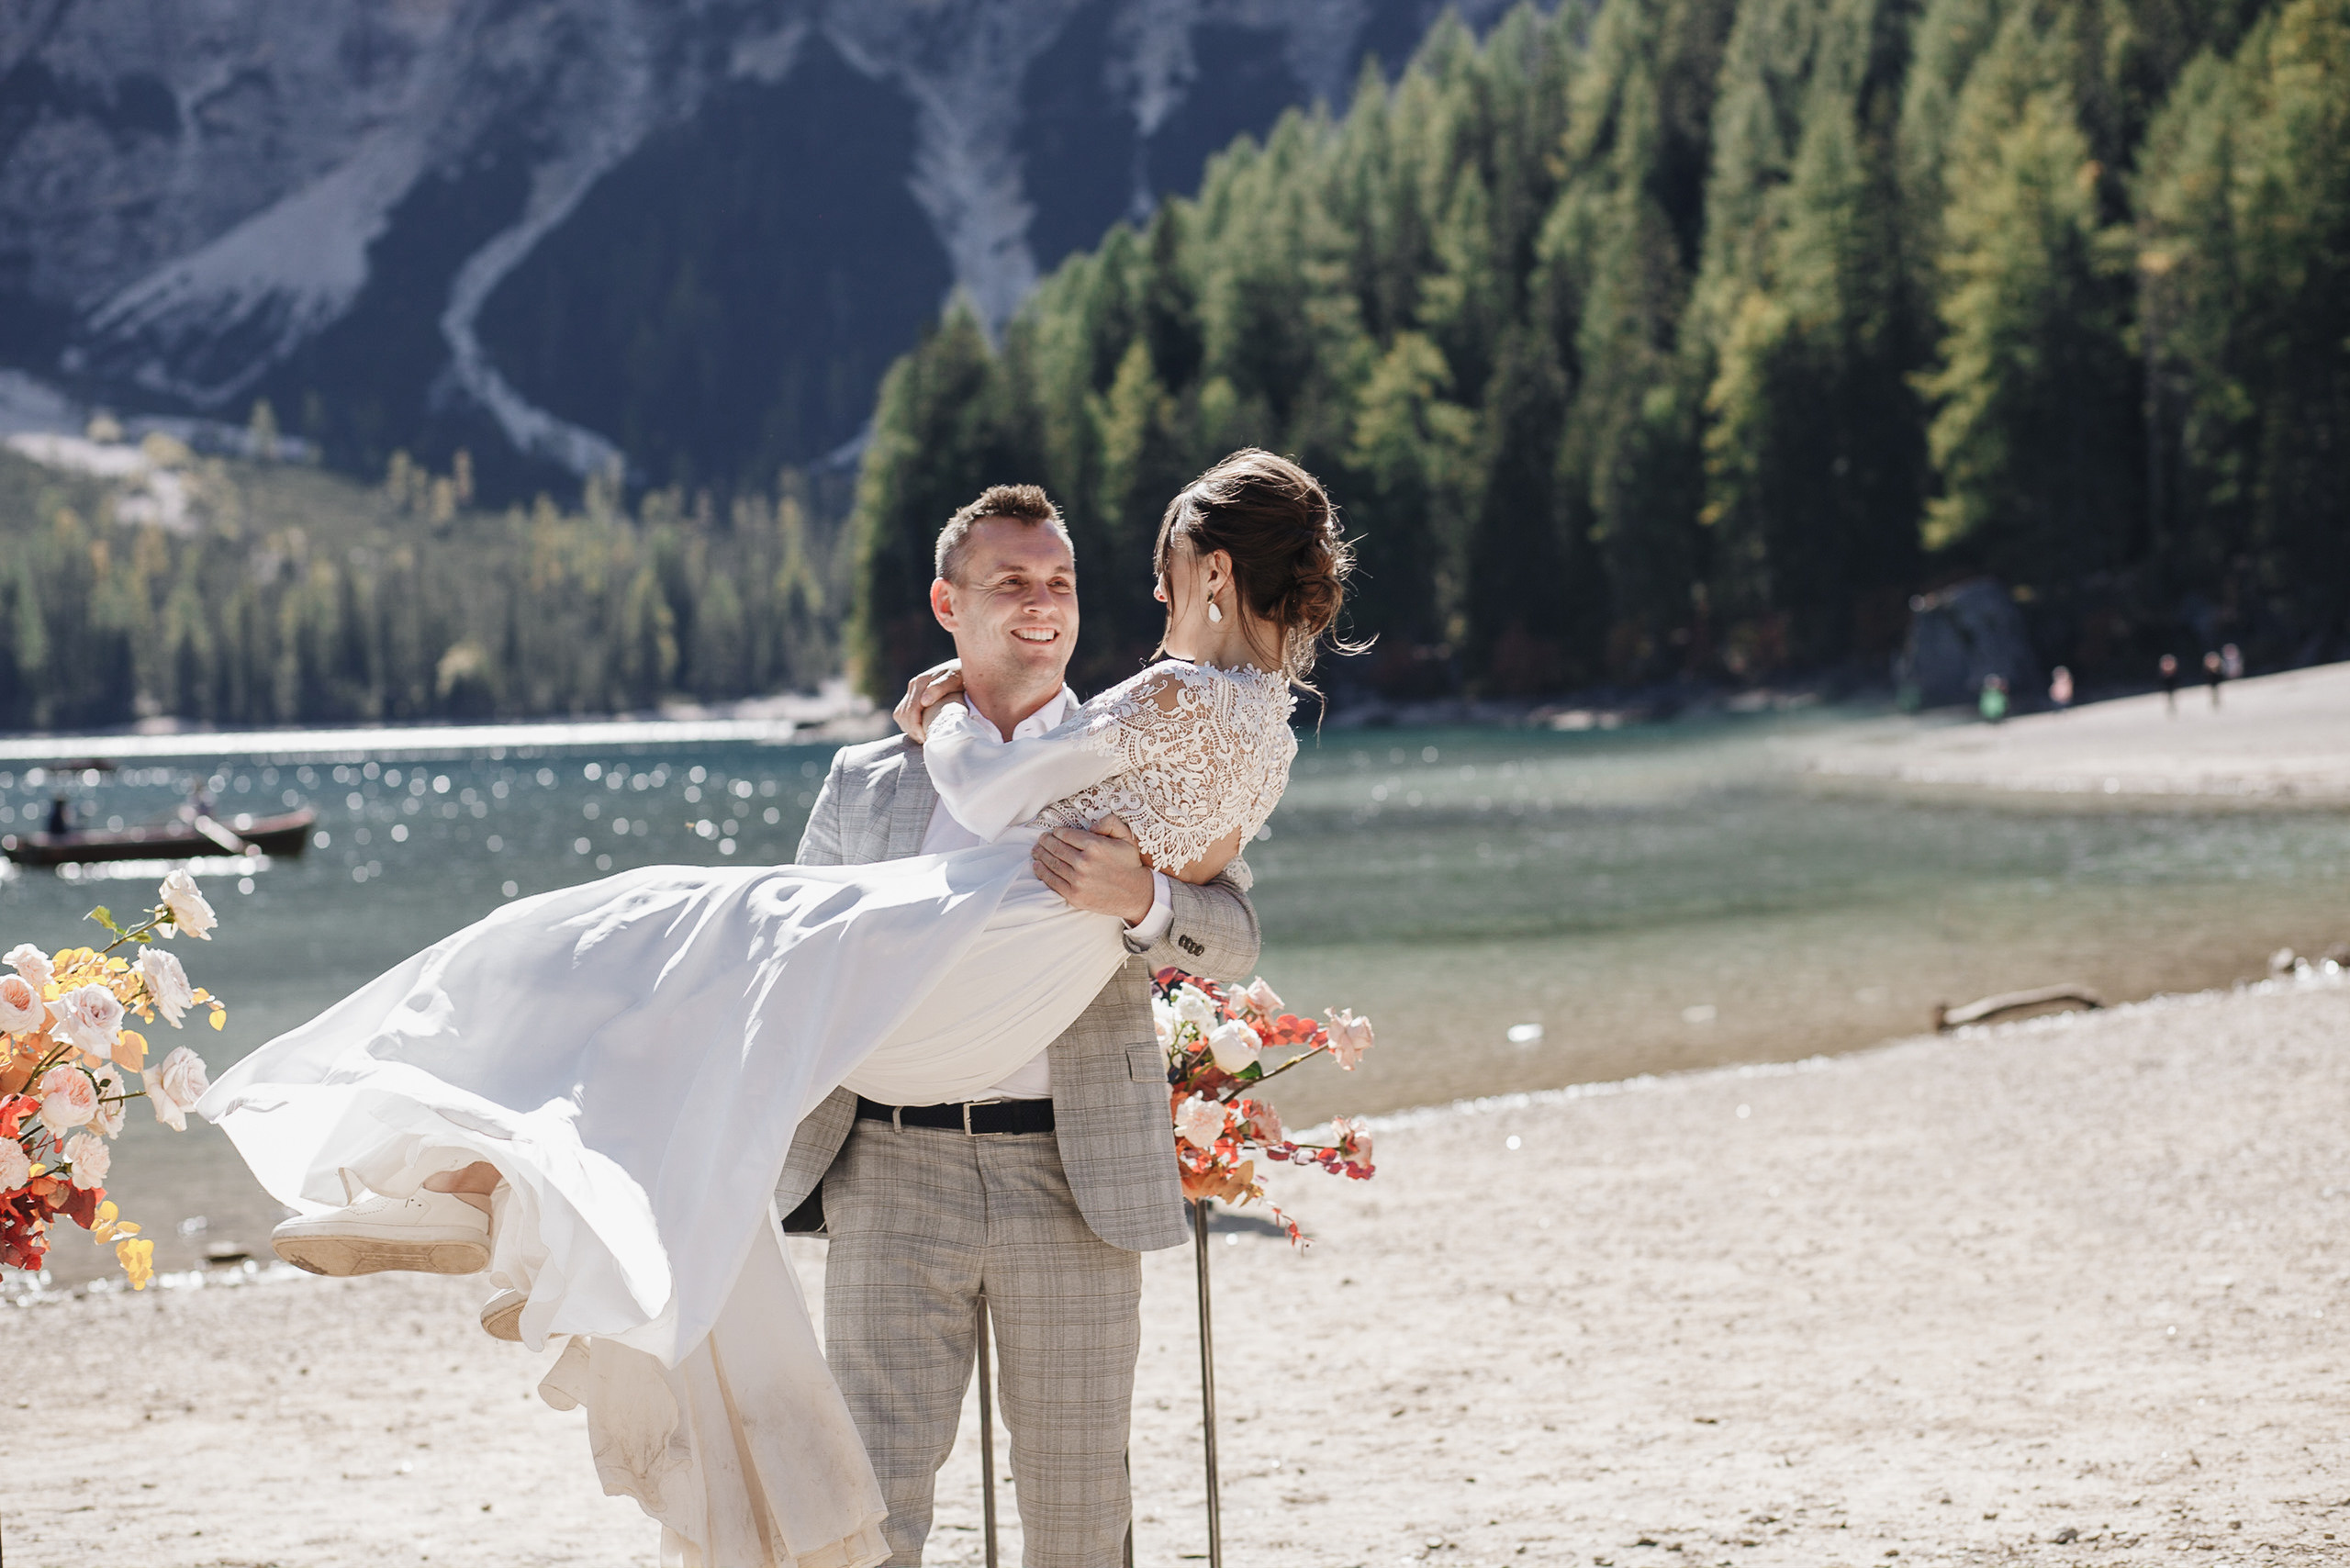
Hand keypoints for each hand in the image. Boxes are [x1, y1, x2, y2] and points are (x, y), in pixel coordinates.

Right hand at [893, 660, 963, 741]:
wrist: (968, 667)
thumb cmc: (964, 675)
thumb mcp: (956, 679)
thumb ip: (940, 687)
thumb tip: (924, 701)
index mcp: (921, 682)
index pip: (910, 711)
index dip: (916, 728)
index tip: (928, 738)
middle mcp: (914, 685)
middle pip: (903, 715)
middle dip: (912, 730)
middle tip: (927, 740)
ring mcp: (913, 689)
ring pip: (900, 715)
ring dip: (909, 728)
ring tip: (924, 736)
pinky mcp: (914, 694)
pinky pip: (903, 712)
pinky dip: (909, 723)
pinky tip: (921, 729)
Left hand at [1032, 815, 1155, 925]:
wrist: (1136, 894)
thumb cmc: (1130, 864)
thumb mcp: (1126, 837)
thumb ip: (1109, 822)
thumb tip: (1090, 825)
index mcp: (1095, 846)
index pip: (1066, 835)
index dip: (1057, 832)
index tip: (1054, 833)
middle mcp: (1084, 862)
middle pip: (1056, 848)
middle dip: (1045, 842)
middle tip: (1040, 840)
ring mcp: (1078, 880)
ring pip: (1051, 864)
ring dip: (1040, 855)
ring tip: (1036, 851)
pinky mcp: (1075, 895)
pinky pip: (1053, 881)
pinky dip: (1042, 872)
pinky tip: (1037, 866)